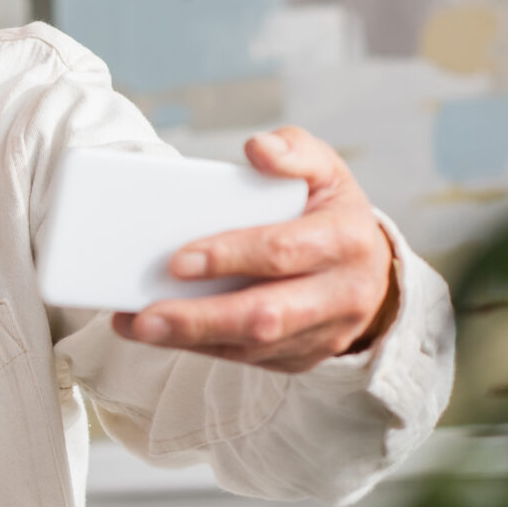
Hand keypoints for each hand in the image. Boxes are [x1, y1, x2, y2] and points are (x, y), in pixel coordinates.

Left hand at [110, 127, 399, 373]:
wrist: (369, 269)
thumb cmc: (332, 214)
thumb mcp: (327, 171)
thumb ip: (295, 151)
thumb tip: (258, 147)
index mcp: (347, 241)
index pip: (283, 252)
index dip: (230, 256)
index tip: (177, 261)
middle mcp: (342, 295)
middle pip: (266, 316)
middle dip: (201, 318)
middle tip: (145, 316)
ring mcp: (324, 334)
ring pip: (252, 347)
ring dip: (190, 339)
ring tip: (139, 326)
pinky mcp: (301, 358)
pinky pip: (246, 359)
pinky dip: (198, 347)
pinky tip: (158, 333)